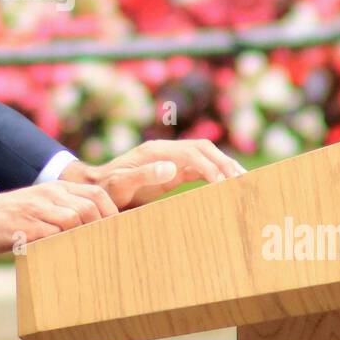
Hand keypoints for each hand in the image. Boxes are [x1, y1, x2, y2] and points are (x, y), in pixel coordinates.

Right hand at [0, 162, 180, 252]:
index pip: (96, 195)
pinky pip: (51, 236)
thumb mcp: (43, 206)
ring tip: (99, 257)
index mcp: (58, 189)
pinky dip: (64, 246)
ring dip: (89, 238)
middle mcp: (51, 195)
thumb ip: (67, 215)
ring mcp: (38, 210)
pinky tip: (72, 260)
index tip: (123, 232)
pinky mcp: (25, 227)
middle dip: (107, 227)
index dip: (112, 213)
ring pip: (73, 219)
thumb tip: (97, 235)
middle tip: (116, 249)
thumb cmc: (16, 218)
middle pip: (90, 207)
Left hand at [59, 139, 245, 209]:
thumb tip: (172, 168)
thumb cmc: (106, 190)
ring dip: (224, 167)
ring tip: (243, 183)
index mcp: (157, 152)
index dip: (212, 168)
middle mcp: (166, 151)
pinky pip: (200, 168)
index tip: (225, 186)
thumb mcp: (120, 184)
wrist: (95, 188)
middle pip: (205, 150)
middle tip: (244, 182)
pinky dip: (215, 175)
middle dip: (225, 164)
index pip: (194, 153)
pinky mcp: (172, 170)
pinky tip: (227, 187)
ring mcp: (170, 159)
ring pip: (206, 157)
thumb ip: (143, 175)